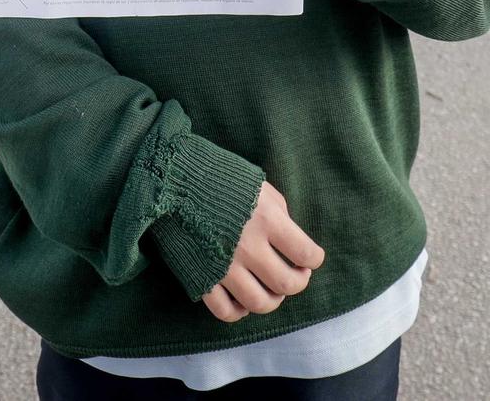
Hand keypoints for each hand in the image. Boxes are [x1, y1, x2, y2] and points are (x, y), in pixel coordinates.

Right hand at [201, 182, 325, 322]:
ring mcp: (224, 266)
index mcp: (266, 220)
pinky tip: (243, 298)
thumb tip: (290, 241)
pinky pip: (225, 311)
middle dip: (299, 282)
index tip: (312, 258)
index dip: (315, 259)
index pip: (305, 253)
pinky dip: (239, 311)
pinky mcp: (201, 277)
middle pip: (286, 284)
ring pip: (259, 303)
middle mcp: (248, 247)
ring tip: (272, 288)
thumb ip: (280, 215)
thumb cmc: (220, 177)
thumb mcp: (260, 187)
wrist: (174, 181)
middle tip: (297, 274)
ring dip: (273, 299)